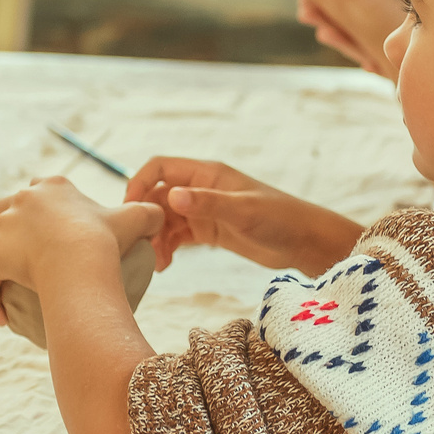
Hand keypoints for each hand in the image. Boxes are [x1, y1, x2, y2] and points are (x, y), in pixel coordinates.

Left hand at [0, 177, 159, 324]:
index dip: (44, 209)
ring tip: (3, 278)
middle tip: (33, 259)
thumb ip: (150, 214)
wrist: (83, 261)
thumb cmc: (107, 240)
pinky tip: (0, 315)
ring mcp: (3, 226)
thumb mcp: (136, 220)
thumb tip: (160, 216)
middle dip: (15, 229)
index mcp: (51, 186)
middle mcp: (22, 199)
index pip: (40, 189)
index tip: (56, 234)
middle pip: (10, 210)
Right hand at [124, 157, 363, 276]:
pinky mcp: (209, 231)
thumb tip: (172, 196)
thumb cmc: (279, 218)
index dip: (139, 183)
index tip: (130, 210)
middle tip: (143, 246)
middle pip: (158, 197)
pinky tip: (164, 266)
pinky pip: (178, 236)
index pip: (160, 168)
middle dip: (147, 220)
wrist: (303, 241)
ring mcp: (204, 210)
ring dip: (156, 238)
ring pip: (166, 219)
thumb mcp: (242, 210)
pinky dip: (167, 248)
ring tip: (156, 263)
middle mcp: (201, 188)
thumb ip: (207, 203)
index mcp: (207, 173)